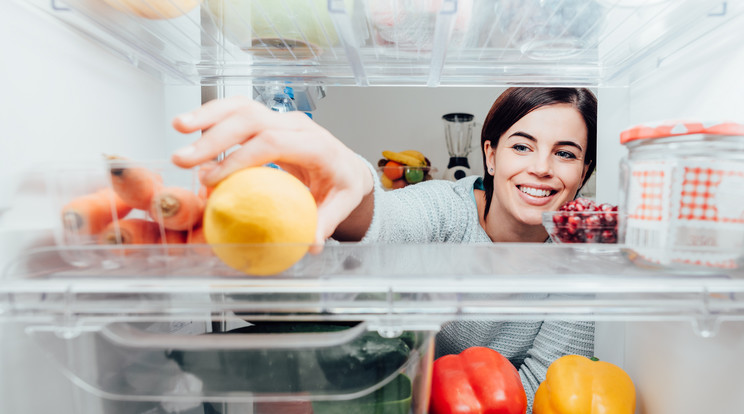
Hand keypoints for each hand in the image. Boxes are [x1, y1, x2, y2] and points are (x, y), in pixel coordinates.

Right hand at [171, 96, 373, 246]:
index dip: (240, 158)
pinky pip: (238, 111)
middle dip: (214, 137)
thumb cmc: (341, 185)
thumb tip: (310, 244)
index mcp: (316, 145)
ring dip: (207, 115)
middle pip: (252, 119)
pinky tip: (188, 126)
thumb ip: (325, 222)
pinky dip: (212, 115)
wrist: (346, 166)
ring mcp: (282, 118)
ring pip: (242, 106)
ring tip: (178, 127)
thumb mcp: (341, 205)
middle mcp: (297, 125)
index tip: (213, 180)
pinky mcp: (269, 119)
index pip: (273, 143)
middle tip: (184, 160)